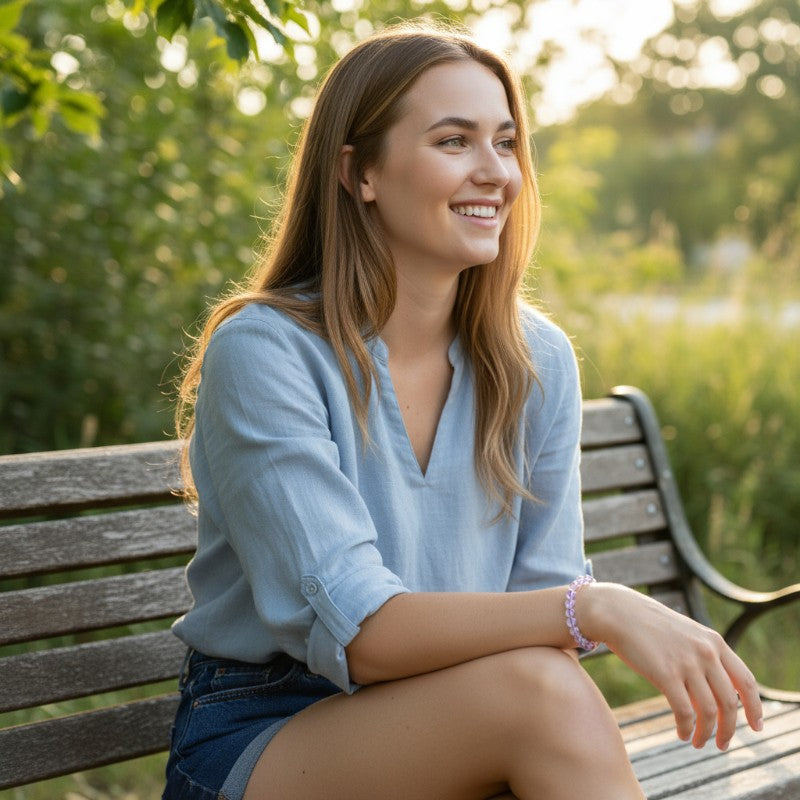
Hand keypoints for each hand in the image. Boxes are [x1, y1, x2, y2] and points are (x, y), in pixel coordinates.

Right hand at [580, 583, 762, 749]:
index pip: (746, 681)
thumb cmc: (648, 625)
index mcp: (714, 642)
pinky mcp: (665, 674)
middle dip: (729, 729)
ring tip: (699, 743)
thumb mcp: (686, 635)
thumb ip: (704, 658)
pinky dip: (687, 729)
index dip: (755, 708)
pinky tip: (682, 734)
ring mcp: (686, 663)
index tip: (757, 727)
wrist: (617, 612)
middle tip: (722, 744)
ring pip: (709, 711)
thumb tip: (716, 695)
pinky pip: (684, 712)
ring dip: (706, 733)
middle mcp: (705, 652)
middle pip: (729, 702)